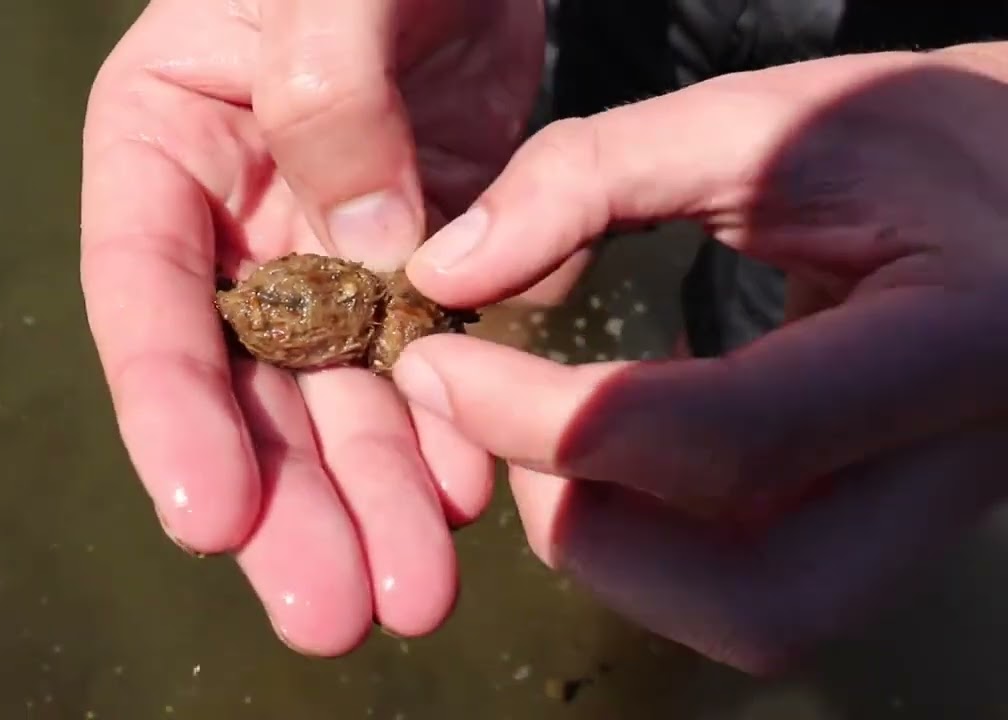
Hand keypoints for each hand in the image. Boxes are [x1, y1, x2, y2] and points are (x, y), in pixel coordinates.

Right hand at [79, 0, 542, 654]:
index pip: (145, 298)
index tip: (211, 518)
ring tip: (414, 591)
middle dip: (290, 503)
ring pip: (341, 393)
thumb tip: (378, 255)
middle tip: (329, 611)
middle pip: (248, 383)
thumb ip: (330, 98)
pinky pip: (428, 358)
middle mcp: (238, 219)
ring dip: (376, 495)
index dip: (170, 414)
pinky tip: (470, 497)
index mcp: (164, 145)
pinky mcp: (423, 255)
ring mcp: (332, 246)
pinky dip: (448, 428)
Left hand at [392, 44, 1007, 671]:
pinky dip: (645, 533)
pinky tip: (613, 437)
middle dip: (587, 526)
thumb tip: (445, 271)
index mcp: (956, 341)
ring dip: (609, 541)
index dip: (556, 419)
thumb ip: (593, 175)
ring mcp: (920, 522)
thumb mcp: (764, 119)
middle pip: (755, 600)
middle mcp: (957, 470)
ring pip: (748, 618)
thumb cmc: (918, 139)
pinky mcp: (876, 533)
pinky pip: (744, 586)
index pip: (734, 438)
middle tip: (501, 416)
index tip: (434, 364)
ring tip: (554, 420)